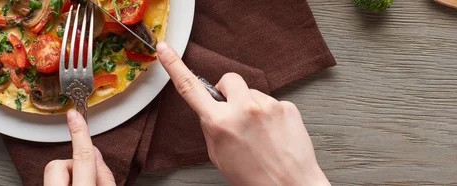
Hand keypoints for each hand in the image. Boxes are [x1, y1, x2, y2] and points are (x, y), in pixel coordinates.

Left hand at [43, 110, 115, 185]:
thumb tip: (96, 154)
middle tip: (84, 178)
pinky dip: (63, 182)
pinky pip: (52, 181)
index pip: (83, 157)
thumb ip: (105, 176)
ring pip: (53, 172)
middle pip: (57, 164)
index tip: (74, 115)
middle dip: (70, 165)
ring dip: (68, 176)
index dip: (79, 133)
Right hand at [156, 42, 329, 185]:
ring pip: (252, 93)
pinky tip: (273, 134)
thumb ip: (212, 127)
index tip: (165, 49)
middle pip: (229, 80)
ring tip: (259, 133)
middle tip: (233, 111)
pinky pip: (271, 103)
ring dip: (251, 107)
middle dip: (228, 92)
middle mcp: (244, 109)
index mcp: (221, 123)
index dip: (174, 65)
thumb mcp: (219, 155)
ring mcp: (268, 105)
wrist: (292, 185)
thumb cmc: (255, 178)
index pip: (190, 88)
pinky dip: (270, 115)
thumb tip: (213, 111)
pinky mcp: (287, 106)